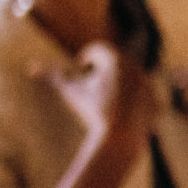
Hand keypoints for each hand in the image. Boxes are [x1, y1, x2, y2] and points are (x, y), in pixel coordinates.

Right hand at [35, 39, 155, 146]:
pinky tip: (123, 114)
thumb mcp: (71, 92)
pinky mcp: (156, 102)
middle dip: (105, 67)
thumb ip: (53, 77)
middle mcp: (136, 68)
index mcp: (116, 59)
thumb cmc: (92, 111)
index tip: (82, 65)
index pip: (99, 49)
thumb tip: (31, 67)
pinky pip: (143, 99)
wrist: (120, 137)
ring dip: (120, 84)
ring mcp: (149, 84)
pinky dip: (133, 104)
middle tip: (93, 77)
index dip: (89, 56)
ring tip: (106, 95)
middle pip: (117, 62)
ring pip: (132, 80)